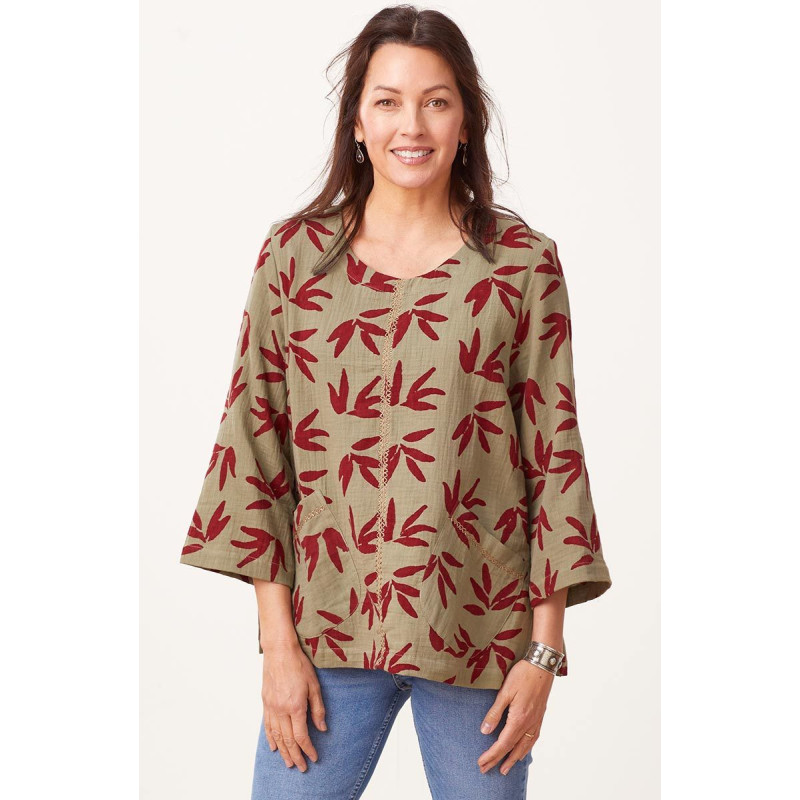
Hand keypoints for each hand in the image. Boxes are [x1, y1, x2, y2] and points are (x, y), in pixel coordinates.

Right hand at [261, 640, 326, 770]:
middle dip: (295, 756)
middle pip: (288, 740)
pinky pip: (267, 725)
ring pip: (276, 736)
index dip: (308, 749)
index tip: (314, 757)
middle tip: (301, 767)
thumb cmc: (299, 664)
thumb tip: (322, 728)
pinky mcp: (265, 702)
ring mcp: (271, 707)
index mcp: (296, 706)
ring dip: (283, 751)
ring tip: (288, 762)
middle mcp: (281, 710)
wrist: (279, 650)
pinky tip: (274, 746)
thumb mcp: (314, 685)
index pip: (301, 736)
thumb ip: (318, 708)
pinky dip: (270, 738)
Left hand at [476, 658, 552, 774]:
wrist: (543, 665)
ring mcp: (536, 721)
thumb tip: (485, 731)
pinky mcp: (540, 716)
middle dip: (499, 761)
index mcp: (519, 719)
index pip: (503, 744)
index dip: (492, 755)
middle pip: (513, 748)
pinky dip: (526, 748)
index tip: (481, 764)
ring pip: (525, 746)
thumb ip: (495, 712)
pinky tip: (523, 749)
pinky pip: (533, 738)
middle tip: (487, 770)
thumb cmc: (523, 675)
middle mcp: (529, 724)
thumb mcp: (505, 692)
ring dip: (514, 758)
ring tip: (506, 768)